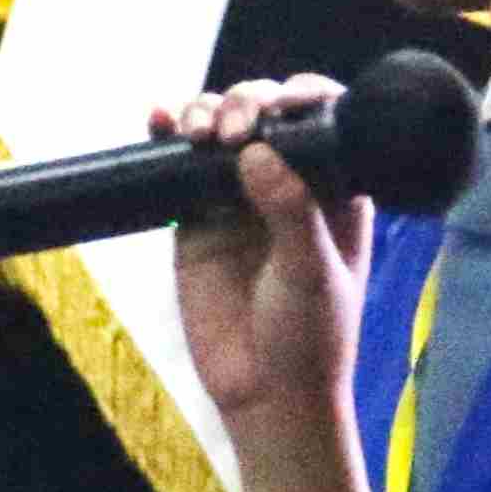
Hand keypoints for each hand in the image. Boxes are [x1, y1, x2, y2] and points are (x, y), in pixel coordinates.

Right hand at [156, 83, 377, 435]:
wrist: (263, 393)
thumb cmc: (309, 336)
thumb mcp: (312, 273)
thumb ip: (290, 211)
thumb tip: (258, 151)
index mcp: (334, 188)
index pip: (323, 121)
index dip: (303, 97)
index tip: (286, 105)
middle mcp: (287, 182)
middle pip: (264, 114)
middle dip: (246, 104)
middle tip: (233, 131)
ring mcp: (237, 198)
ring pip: (219, 130)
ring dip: (204, 113)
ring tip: (195, 130)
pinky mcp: (194, 219)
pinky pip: (179, 167)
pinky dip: (165, 138)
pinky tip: (156, 119)